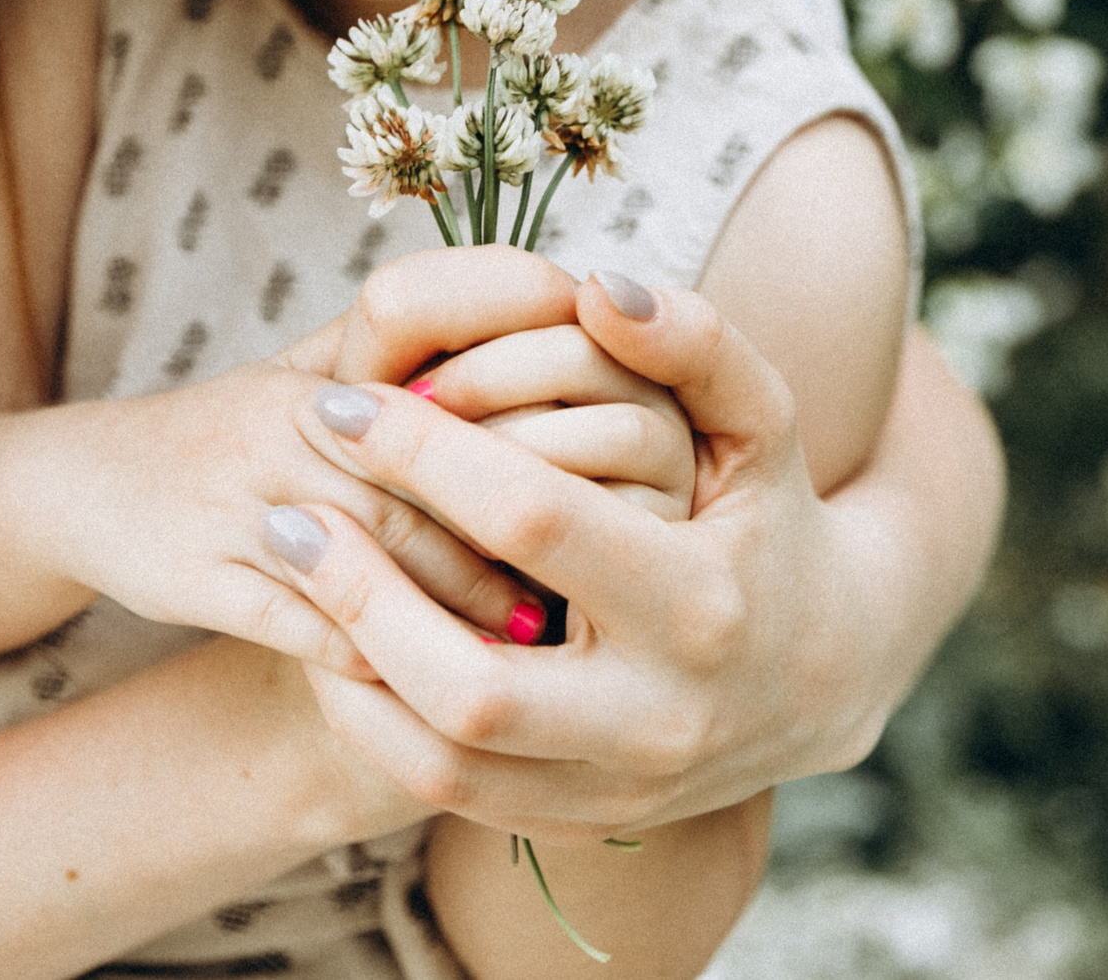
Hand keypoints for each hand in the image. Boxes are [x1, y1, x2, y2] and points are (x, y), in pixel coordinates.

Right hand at [27, 360, 544, 676]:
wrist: (91, 479)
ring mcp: (235, 500)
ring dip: (450, 617)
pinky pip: (303, 627)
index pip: (453, 414)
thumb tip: (563, 381)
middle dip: (501, 556)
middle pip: (422, 496)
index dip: (525, 466)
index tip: (598, 511)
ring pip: (370, 566)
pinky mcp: (198, 575)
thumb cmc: (245, 430)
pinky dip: (372, 664)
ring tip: (517, 654)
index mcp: (331, 375)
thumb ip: (427, 375)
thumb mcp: (323, 379)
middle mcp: (281, 426)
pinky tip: (427, 690)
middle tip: (577, 606)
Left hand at [268, 256, 955, 838]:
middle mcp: (660, 715)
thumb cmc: (768, 517)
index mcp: (704, 600)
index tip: (341, 402)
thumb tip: (598, 287)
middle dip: (363, 592)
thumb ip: (694, 343)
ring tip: (291, 573)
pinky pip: (445, 792)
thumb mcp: (762, 422)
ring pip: (445, 760)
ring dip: (349, 666)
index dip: (425, 455)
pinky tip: (329, 639)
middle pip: (476, 681)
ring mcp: (615, 786)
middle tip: (287, 512)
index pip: (536, 521)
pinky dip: (372, 720)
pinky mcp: (577, 819)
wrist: (821, 676)